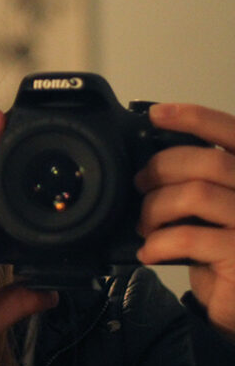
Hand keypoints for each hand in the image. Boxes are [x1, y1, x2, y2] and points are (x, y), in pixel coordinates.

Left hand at [135, 103, 234, 341]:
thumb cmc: (222, 249)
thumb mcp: (213, 209)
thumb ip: (198, 180)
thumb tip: (149, 161)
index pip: (233, 133)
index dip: (195, 118)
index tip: (156, 114)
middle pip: (208, 162)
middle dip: (161, 168)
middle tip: (140, 184)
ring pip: (194, 195)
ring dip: (156, 207)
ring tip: (145, 223)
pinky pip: (188, 237)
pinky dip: (158, 242)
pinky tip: (150, 251)